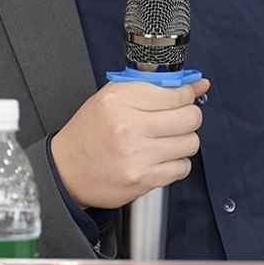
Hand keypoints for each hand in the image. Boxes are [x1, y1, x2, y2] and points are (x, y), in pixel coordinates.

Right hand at [50, 78, 209, 208]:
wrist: (66, 171)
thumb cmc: (89, 132)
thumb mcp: (111, 97)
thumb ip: (152, 87)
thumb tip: (197, 84)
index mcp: (119, 100)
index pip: (175, 93)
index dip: (188, 93)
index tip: (187, 95)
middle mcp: (128, 126)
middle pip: (189, 117)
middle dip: (190, 115)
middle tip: (180, 117)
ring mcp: (137, 155)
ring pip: (190, 143)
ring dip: (184, 140)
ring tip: (168, 139)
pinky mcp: (143, 179)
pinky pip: (182, 168)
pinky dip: (178, 162)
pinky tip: (162, 157)